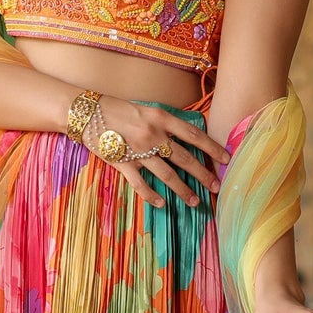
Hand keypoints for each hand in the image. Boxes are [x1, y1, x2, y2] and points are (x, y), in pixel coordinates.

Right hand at [94, 97, 225, 208]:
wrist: (87, 113)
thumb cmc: (118, 109)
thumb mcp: (147, 109)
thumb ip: (165, 123)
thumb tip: (186, 137)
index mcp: (161, 118)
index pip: (194, 135)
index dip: (212, 148)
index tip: (226, 159)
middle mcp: (153, 135)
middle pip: (185, 159)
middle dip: (203, 174)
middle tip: (216, 186)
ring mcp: (138, 151)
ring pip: (168, 175)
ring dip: (183, 190)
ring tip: (195, 201)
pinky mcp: (123, 163)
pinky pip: (141, 184)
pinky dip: (152, 196)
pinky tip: (162, 204)